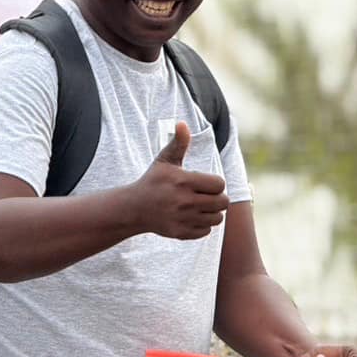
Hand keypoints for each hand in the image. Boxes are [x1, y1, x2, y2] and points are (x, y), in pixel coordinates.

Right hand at [129, 120, 228, 239]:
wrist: (135, 208)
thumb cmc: (154, 181)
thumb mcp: (165, 160)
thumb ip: (178, 143)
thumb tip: (182, 123)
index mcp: (183, 181)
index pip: (219, 184)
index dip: (215, 183)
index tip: (205, 183)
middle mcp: (184, 201)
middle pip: (222, 202)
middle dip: (217, 198)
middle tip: (206, 195)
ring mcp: (183, 219)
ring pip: (217, 218)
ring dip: (212, 212)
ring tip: (201, 206)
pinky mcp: (181, 233)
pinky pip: (206, 231)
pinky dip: (203, 225)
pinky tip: (193, 217)